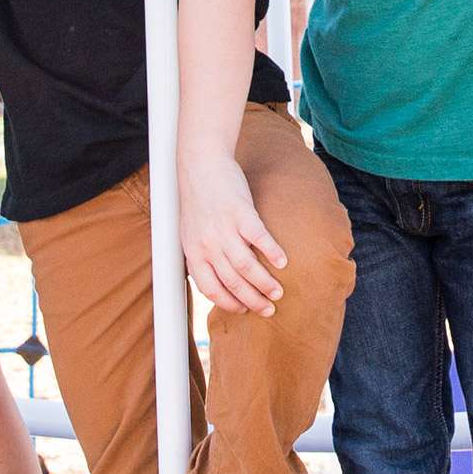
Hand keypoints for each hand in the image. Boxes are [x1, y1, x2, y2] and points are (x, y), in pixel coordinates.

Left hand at [179, 157, 286, 315]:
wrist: (201, 163)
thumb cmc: (198, 199)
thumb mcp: (189, 231)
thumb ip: (200, 254)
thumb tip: (212, 279)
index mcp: (193, 252)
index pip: (210, 289)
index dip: (229, 303)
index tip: (244, 310)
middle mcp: (207, 244)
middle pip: (233, 282)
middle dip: (253, 301)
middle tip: (269, 309)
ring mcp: (224, 229)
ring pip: (247, 267)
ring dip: (265, 284)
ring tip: (278, 292)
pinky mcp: (241, 212)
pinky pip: (259, 239)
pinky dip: (272, 253)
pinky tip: (283, 262)